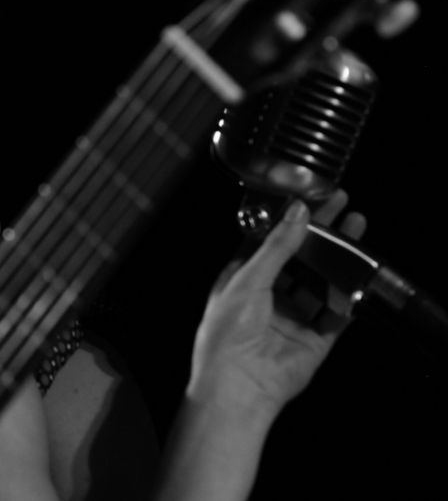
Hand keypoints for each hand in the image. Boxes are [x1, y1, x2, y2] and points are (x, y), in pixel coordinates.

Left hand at [187, 190, 366, 416]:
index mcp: (243, 278)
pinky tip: (356, 281)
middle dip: (322, 236)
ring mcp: (292, 316)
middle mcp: (269, 295)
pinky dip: (345, 301)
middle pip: (302, 259)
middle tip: (343, 209)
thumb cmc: (226, 333)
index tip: (313, 199)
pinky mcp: (313, 339)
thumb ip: (276, 246)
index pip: (272, 241)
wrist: (237, 384)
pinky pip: (335, 316)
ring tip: (357, 237)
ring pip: (321, 283)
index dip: (292, 221)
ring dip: (338, 262)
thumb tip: (297, 212)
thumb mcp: (248, 278)